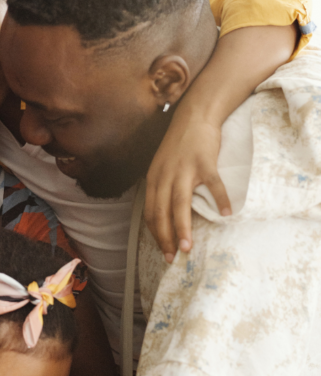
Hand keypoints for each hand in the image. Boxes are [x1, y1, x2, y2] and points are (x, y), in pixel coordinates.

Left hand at [145, 112, 231, 262]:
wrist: (194, 117)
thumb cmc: (179, 147)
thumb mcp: (162, 167)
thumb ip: (162, 189)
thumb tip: (164, 217)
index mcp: (153, 179)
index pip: (150, 213)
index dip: (156, 234)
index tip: (163, 252)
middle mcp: (165, 175)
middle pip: (162, 212)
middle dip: (165, 238)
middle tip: (172, 258)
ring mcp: (184, 168)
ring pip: (180, 203)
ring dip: (182, 228)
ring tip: (187, 247)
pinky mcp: (204, 161)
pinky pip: (212, 184)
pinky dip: (219, 200)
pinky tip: (226, 214)